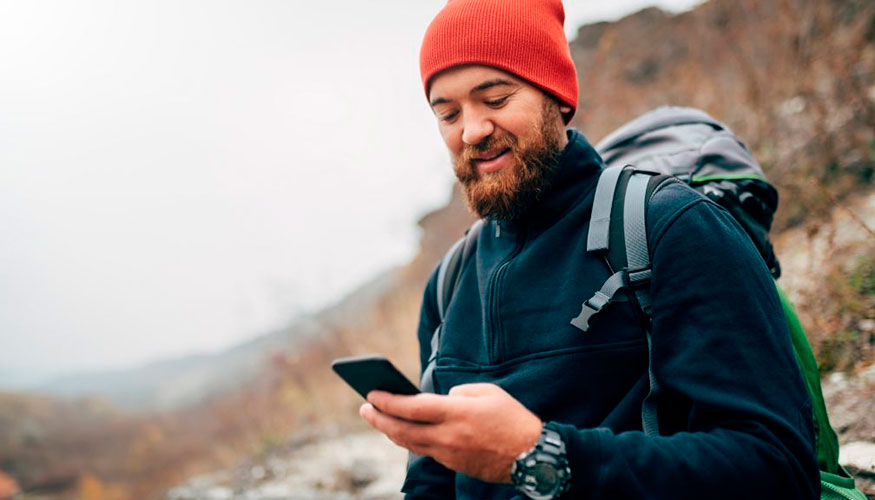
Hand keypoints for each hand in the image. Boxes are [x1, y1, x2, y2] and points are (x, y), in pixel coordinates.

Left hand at [359, 383, 541, 482]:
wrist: (532, 455)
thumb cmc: (512, 418)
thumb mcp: (488, 392)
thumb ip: (459, 392)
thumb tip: (440, 399)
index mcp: (456, 412)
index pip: (411, 407)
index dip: (388, 401)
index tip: (371, 393)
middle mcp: (448, 435)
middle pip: (402, 430)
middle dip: (379, 419)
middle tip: (364, 408)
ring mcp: (449, 454)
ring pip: (410, 444)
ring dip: (390, 431)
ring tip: (378, 419)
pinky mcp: (454, 465)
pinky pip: (426, 451)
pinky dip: (411, 440)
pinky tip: (404, 432)